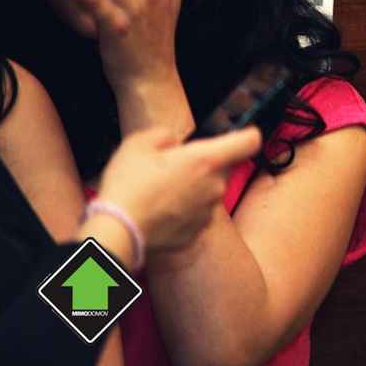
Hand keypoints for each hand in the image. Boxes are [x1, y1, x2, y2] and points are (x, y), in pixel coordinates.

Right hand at [93, 125, 260, 251]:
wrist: (117, 230)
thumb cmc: (128, 184)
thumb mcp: (139, 143)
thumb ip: (165, 135)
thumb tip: (174, 141)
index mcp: (206, 160)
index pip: (249, 142)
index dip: (247, 135)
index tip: (242, 134)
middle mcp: (215, 186)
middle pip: (221, 168)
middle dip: (202, 165)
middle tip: (172, 168)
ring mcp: (208, 212)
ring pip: (208, 192)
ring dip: (192, 189)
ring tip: (160, 191)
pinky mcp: (196, 232)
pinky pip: (196, 215)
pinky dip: (183, 211)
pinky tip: (159, 210)